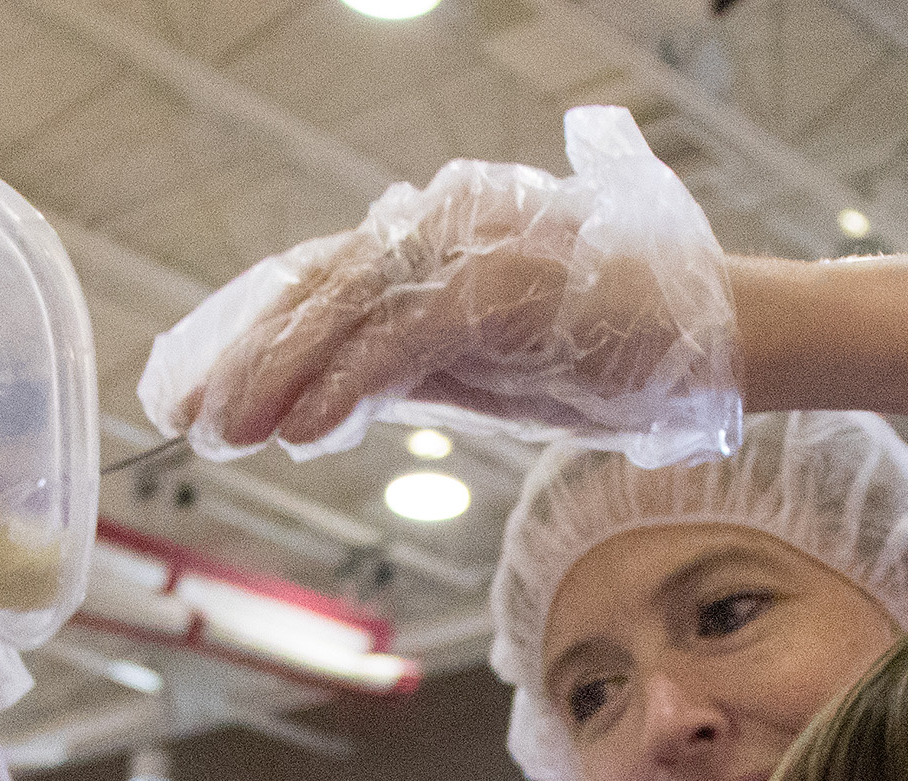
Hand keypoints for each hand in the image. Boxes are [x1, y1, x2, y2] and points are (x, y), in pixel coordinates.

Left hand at [140, 106, 738, 469]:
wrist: (722, 341)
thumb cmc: (610, 353)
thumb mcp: (483, 367)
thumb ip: (405, 369)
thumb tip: (315, 404)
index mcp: (434, 239)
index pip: (319, 281)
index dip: (249, 336)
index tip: (191, 394)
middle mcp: (443, 223)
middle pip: (315, 285)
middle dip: (242, 357)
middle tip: (184, 417)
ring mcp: (475, 246)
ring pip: (346, 303)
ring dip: (278, 373)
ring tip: (226, 431)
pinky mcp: (505, 282)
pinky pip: (403, 336)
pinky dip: (347, 382)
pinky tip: (305, 430)